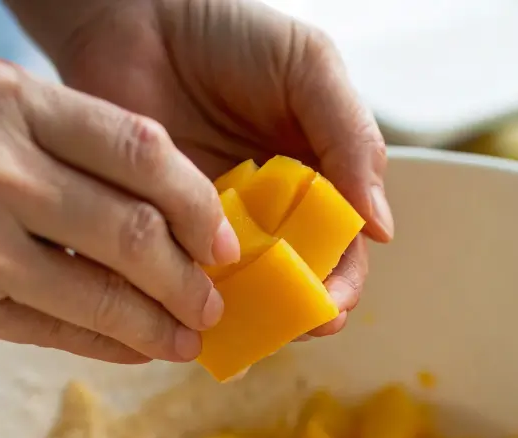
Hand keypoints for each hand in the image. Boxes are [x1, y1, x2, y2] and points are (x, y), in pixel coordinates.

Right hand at [0, 59, 240, 361]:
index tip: (224, 241)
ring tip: (188, 339)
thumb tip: (158, 212)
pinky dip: (111, 346)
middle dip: (189, 276)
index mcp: (6, 100)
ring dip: (159, 325)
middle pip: (133, 228)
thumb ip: (61, 152)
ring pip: (103, 293)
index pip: (139, 149)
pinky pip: (60, 332)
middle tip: (215, 301)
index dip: (199, 203)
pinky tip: (139, 351)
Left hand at [34, 0, 392, 336]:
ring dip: (247, 317)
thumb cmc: (229, 34)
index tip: (331, 307)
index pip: (341, 252)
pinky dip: (188, 302)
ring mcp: (216, 232)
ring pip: (241, 297)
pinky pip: (182, 282)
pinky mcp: (164, 237)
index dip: (341, 286)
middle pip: (295, 287)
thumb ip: (351, 138)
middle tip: (293, 326)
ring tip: (244, 323)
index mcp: (316, 185)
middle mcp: (271, 219)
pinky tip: (189, 307)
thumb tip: (381, 229)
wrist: (136, 16)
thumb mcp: (308, 69)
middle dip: (300, 314)